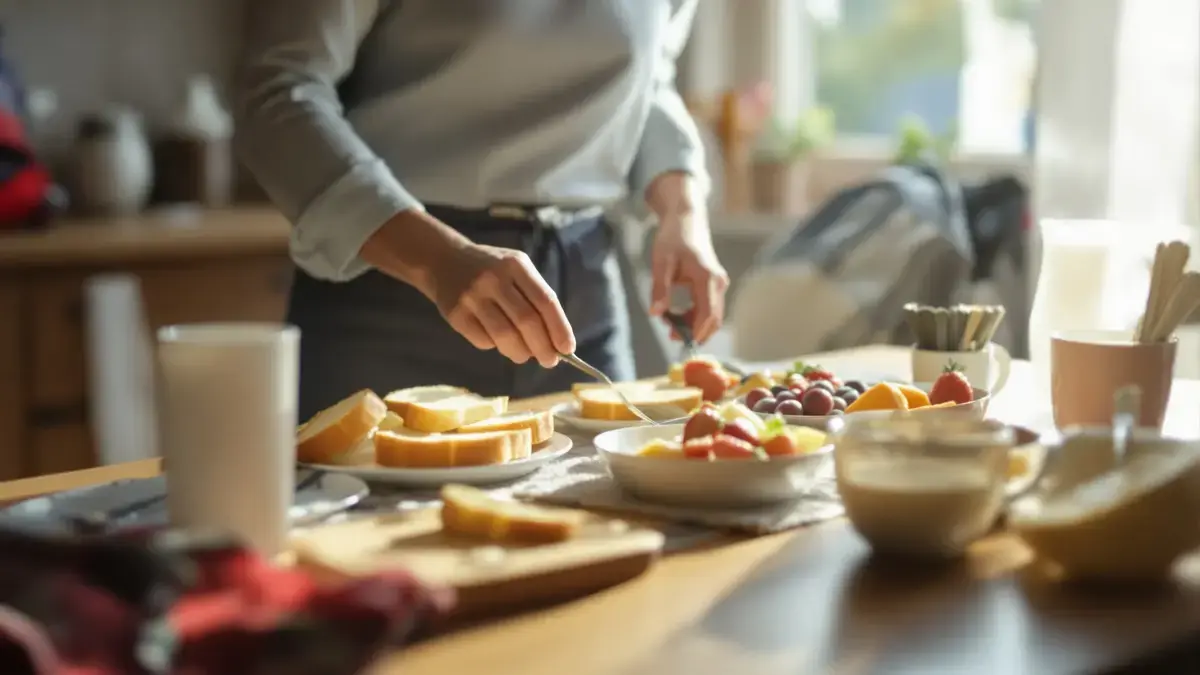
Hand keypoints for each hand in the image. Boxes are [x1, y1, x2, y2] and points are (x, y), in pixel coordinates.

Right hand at [431, 244, 575, 366]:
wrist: (443, 260)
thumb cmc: (491, 268)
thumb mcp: (516, 268)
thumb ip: (535, 296)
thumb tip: (556, 340)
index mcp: (516, 265)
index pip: (545, 301)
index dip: (559, 328)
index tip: (567, 349)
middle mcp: (494, 278)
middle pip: (527, 321)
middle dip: (543, 347)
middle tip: (549, 361)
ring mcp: (472, 296)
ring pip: (505, 336)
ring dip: (521, 353)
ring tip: (524, 355)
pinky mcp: (456, 314)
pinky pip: (483, 341)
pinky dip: (495, 347)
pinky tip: (497, 341)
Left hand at [646, 174, 728, 344]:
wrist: (686, 219)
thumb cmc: (673, 238)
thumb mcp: (661, 263)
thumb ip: (659, 289)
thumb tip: (656, 314)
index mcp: (707, 278)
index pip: (707, 314)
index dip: (695, 332)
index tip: (679, 341)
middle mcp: (718, 283)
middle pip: (714, 319)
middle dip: (695, 332)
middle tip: (672, 337)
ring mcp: (719, 283)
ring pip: (713, 315)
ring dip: (695, 325)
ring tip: (671, 326)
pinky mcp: (715, 284)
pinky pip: (710, 307)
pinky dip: (696, 316)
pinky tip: (678, 316)